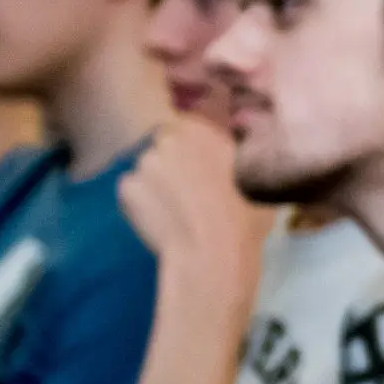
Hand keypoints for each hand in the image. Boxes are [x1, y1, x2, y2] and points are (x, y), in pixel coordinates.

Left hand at [117, 115, 274, 282]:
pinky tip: (159, 222)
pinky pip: (133, 193)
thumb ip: (238, 155)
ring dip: (158, 183)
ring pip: (149, 170)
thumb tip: (232, 152)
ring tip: (175, 211)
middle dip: (174, 164)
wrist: (212, 254)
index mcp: (201, 129)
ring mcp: (143, 162)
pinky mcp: (126, 189)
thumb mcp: (258, 177)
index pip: (191, 130)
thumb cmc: (245, 217)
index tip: (206, 172)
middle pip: (166, 146)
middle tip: (190, 193)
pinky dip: (141, 204)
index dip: (198, 152)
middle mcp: (168, 137)